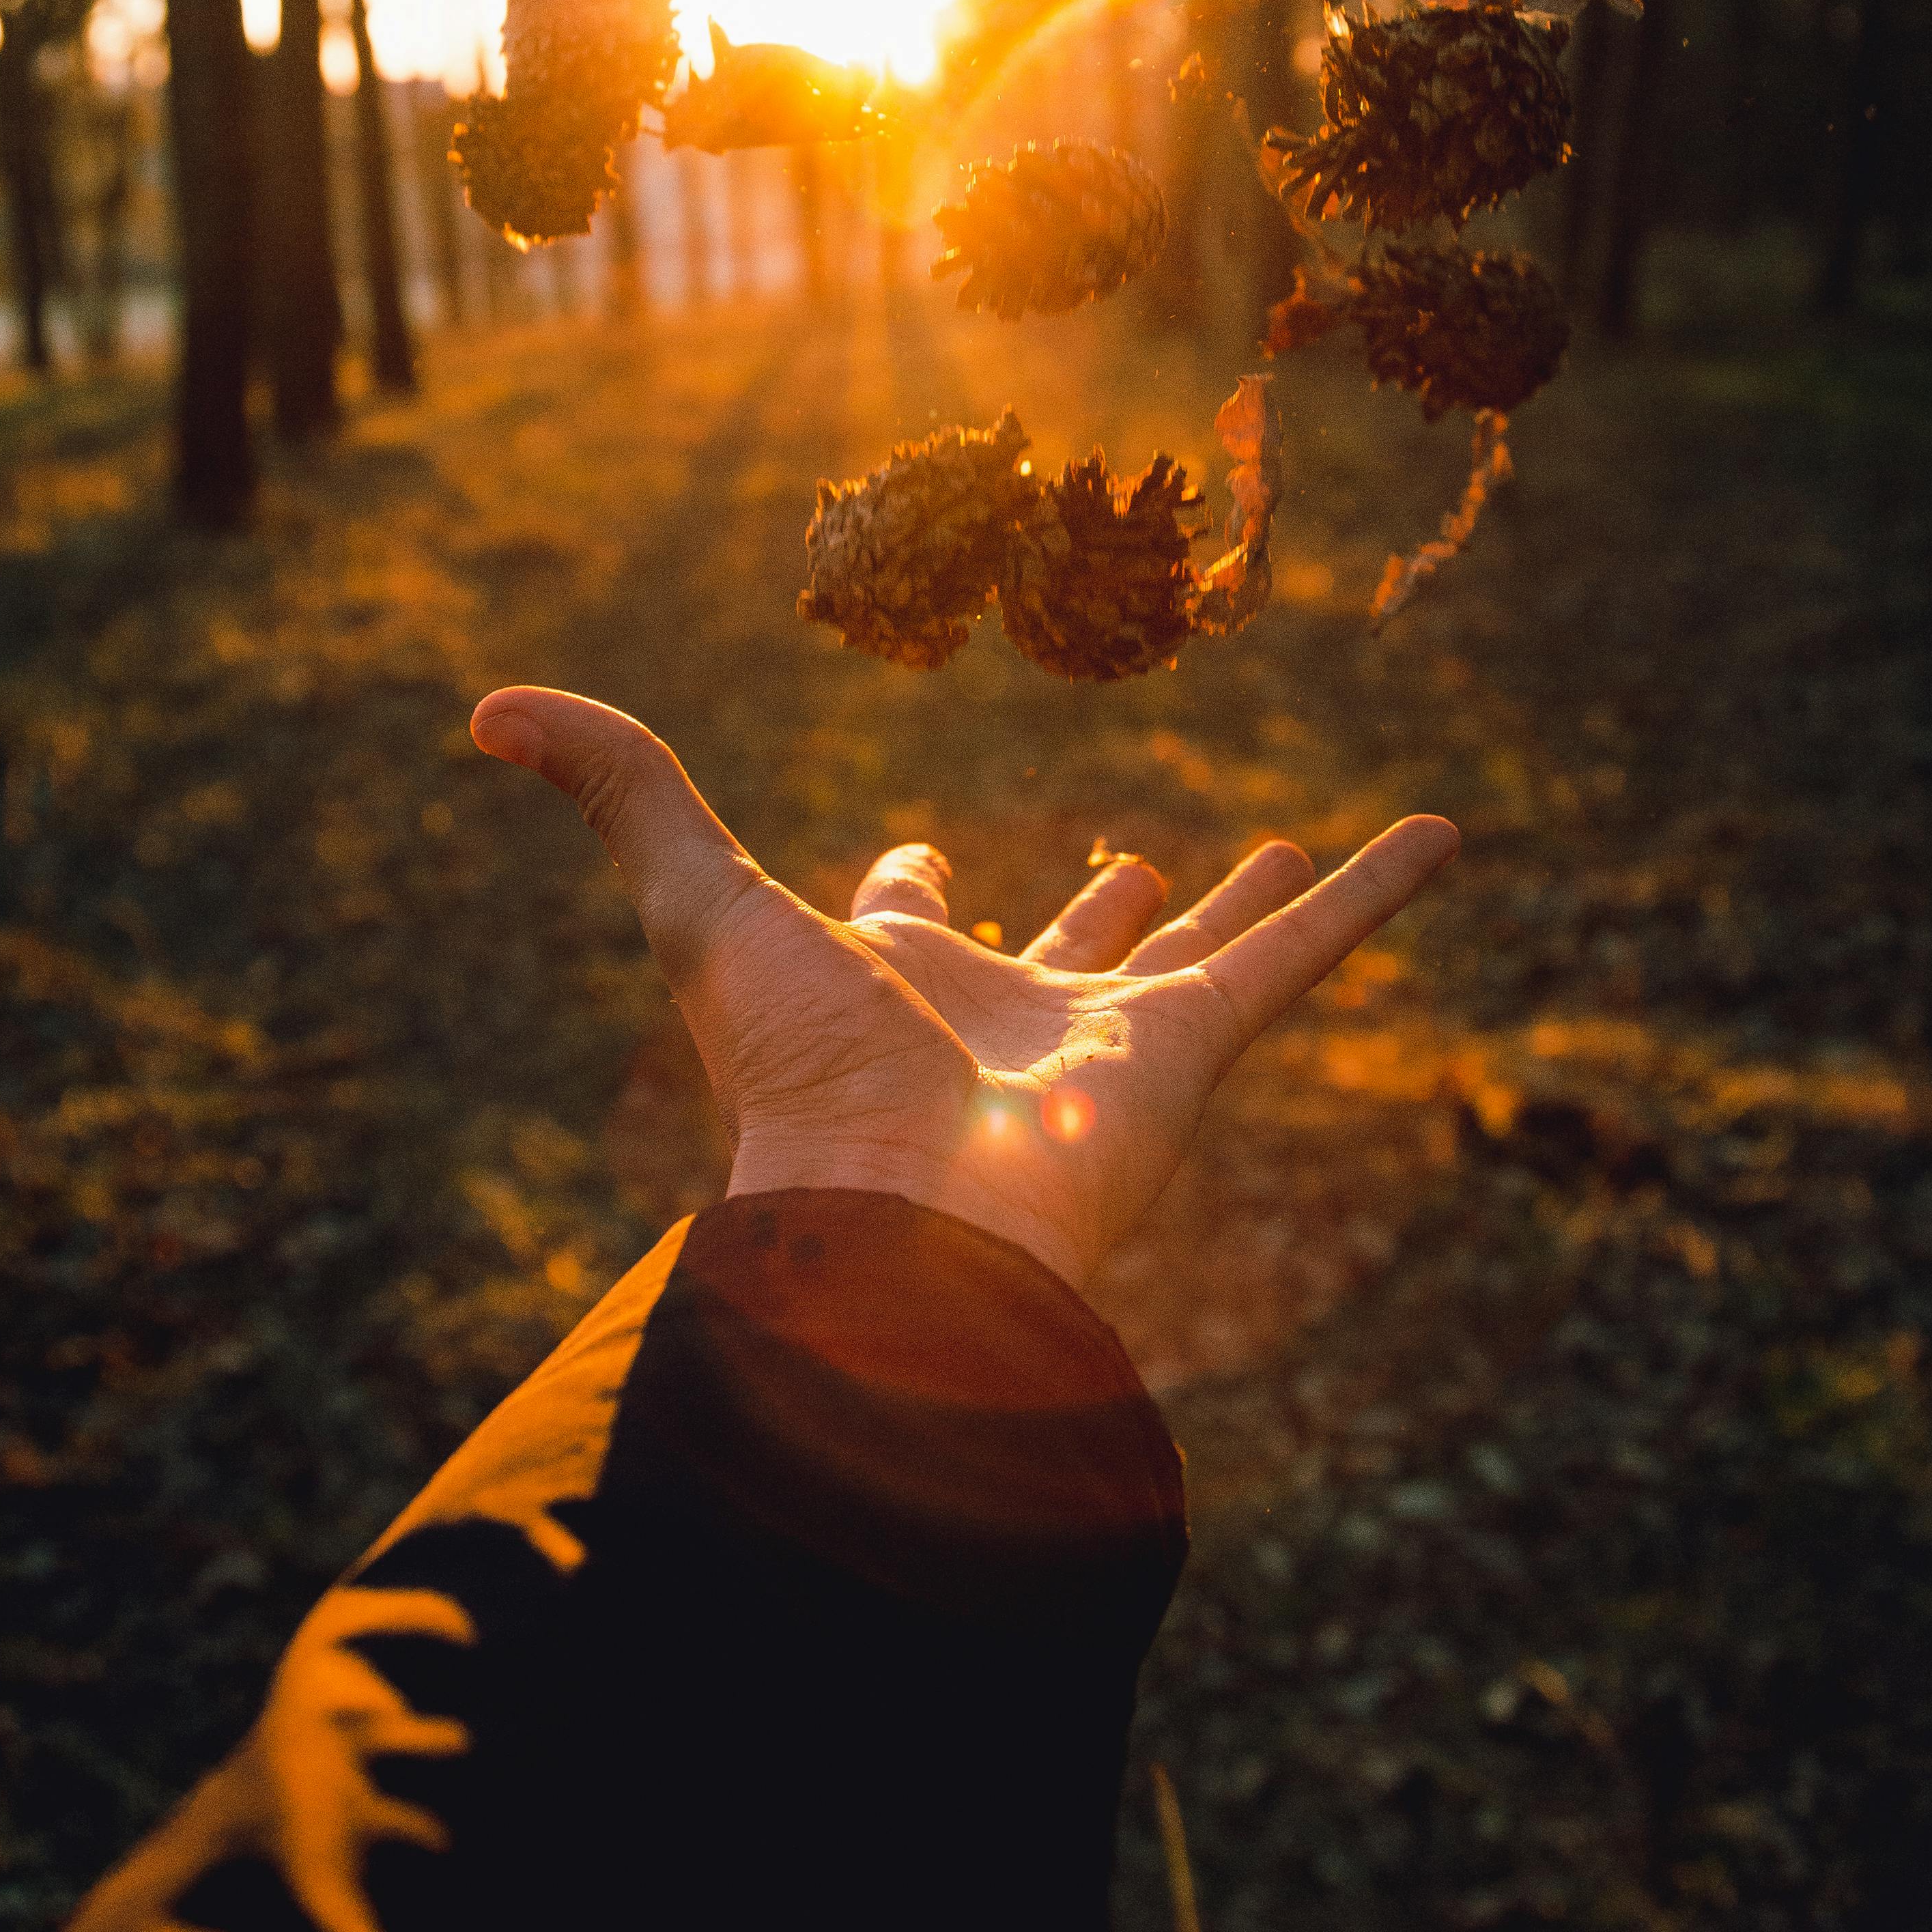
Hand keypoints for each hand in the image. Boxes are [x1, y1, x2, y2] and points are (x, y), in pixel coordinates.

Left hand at [469, 688, 1457, 1293]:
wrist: (905, 1226)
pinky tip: (1442, 835)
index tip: (918, 857)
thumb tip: (488, 705)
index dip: (909, 884)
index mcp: (891, 982)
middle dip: (1101, 909)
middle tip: (1136, 865)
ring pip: (1200, 954)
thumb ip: (617, 790)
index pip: (906, 916)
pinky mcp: (1199, 1049)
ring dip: (1258, 903)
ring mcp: (1108, 1038)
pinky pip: (1305, 953)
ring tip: (1304, 850)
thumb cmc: (795, 1074)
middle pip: (1062, 947)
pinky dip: (1378, 894)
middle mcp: (1003, 1015)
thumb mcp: (694, 898)